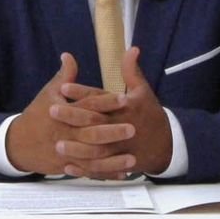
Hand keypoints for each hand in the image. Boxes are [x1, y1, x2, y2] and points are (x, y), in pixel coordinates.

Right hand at [5, 52, 136, 176]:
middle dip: (112, 132)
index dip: (106, 102)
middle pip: (90, 133)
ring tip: (133, 159)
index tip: (125, 99)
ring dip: (113, 159)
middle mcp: (65, 132)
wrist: (18, 143)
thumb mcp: (48, 94)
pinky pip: (89, 171)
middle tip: (133, 128)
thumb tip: (69, 55)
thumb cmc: (37, 116)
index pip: (87, 105)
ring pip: (92, 157)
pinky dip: (106, 174)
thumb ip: (64, 76)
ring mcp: (66, 151)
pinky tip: (122, 174)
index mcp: (62, 112)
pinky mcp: (67, 165)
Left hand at [59, 47, 172, 176]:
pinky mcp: (120, 164)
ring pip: (98, 150)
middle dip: (74, 117)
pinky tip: (68, 167)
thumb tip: (131, 48)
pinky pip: (102, 169)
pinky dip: (86, 170)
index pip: (102, 99)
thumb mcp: (143, 91)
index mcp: (128, 107)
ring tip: (57, 144)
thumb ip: (132, 71)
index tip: (63, 88)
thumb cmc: (150, 115)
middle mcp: (124, 127)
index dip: (82, 93)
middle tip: (51, 111)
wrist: (167, 145)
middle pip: (96, 123)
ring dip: (78, 149)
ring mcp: (122, 148)